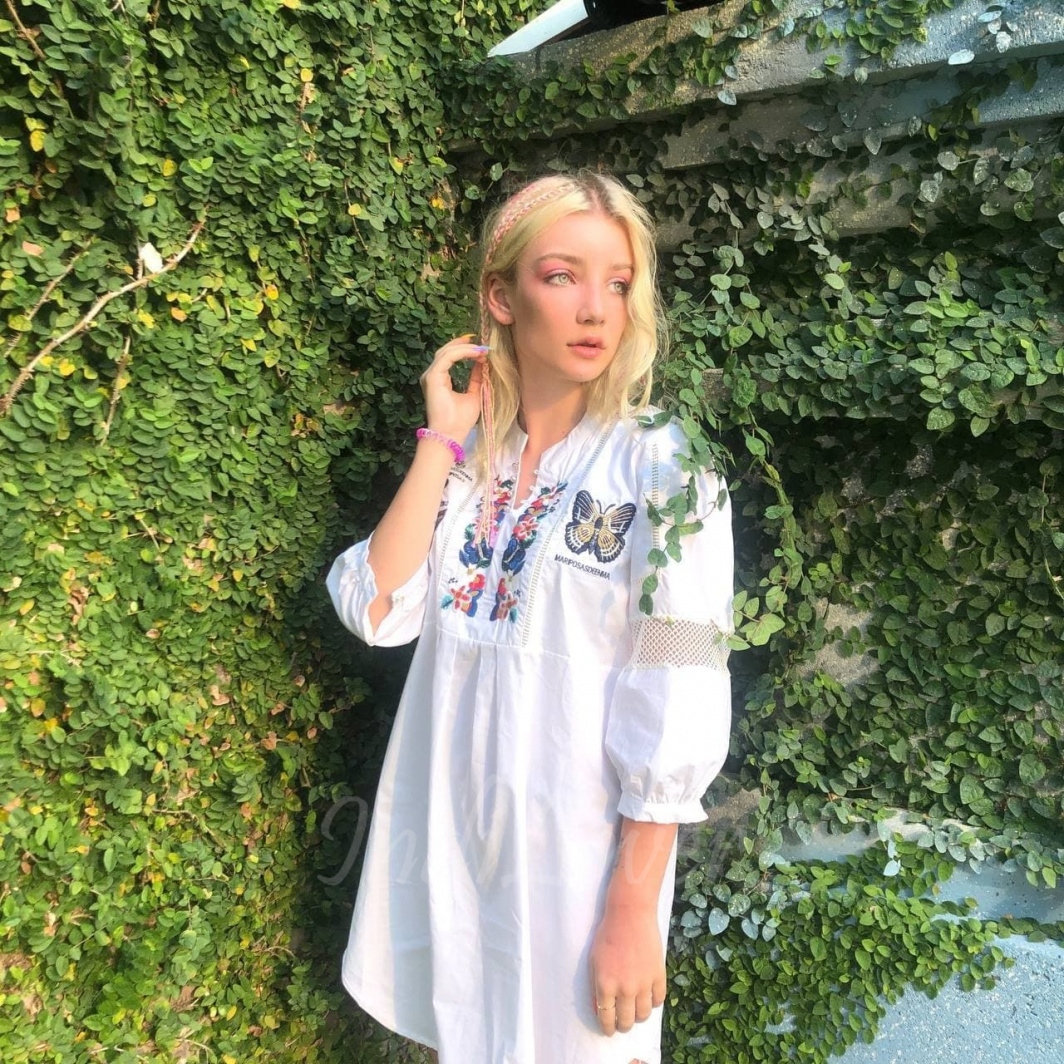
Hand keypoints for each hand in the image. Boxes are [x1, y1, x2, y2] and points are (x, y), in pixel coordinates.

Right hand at [419, 332, 488, 441]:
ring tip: (481, 349)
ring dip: (465, 348)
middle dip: (463, 344)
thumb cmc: (460, 421)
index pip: (449, 357)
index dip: (464, 350)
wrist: (451, 434)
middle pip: (446, 351)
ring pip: (446, 352)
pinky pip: (447, 357)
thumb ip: (476, 379)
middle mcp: (432, 376)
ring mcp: (431, 376)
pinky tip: (476, 353)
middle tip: (480, 342)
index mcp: (439, 379)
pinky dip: (462, 353)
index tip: (481, 349)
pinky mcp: (432, 378)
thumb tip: (482, 363)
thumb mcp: (474, 395)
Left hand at [588, 904, 665, 1035]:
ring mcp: (643, 983)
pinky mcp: (658, 975)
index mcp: (605, 985)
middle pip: (626, 1021)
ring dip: (638, 1017)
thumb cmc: (607, 935)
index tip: (609, 1030)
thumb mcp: (593, 961)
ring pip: (643, 1015)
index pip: (606, 1018)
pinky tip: (648, 998)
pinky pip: (658, 1000)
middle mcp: (624, 988)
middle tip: (622, 1023)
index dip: (607, 1028)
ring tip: (635, 1011)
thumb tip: (598, 1009)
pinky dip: (653, 1003)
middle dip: (623, 1026)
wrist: (630, 915)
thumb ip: (595, 987)